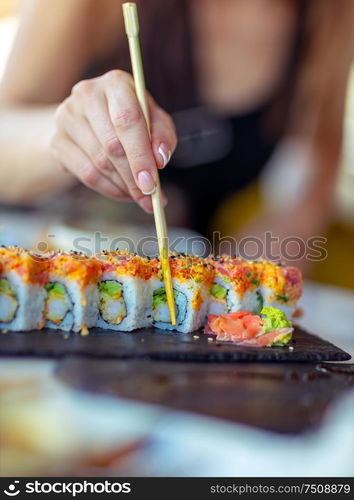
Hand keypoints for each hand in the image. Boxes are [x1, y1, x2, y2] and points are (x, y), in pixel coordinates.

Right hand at [50, 70, 176, 211]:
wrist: (91, 118)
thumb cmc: (131, 118)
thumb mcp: (154, 120)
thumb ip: (163, 136)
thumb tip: (160, 159)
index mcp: (115, 83)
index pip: (128, 121)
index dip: (140, 156)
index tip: (152, 184)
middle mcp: (86, 94)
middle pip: (112, 146)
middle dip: (134, 177)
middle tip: (150, 199)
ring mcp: (67, 117)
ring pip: (99, 163)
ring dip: (123, 186)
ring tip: (140, 196)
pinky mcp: (57, 140)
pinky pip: (86, 174)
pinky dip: (109, 189)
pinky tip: (123, 193)